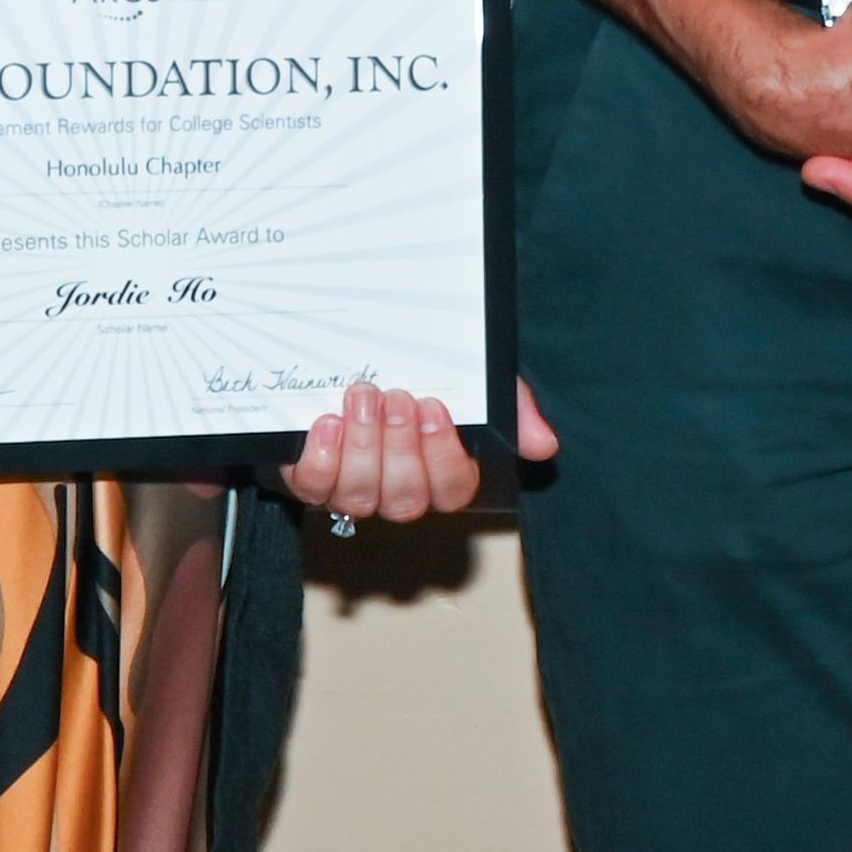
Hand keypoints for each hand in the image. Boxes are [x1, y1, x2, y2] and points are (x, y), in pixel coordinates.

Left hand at [281, 379, 563, 523]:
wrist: (347, 352)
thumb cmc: (416, 373)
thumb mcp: (471, 378)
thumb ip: (511, 407)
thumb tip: (544, 444)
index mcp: (439, 471)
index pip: (453, 491)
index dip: (442, 458)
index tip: (434, 408)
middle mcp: (396, 490)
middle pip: (406, 500)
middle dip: (399, 448)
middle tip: (396, 397)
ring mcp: (349, 488)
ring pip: (360, 497)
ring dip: (363, 446)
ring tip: (362, 397)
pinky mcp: (306, 478)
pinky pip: (313, 488)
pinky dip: (322, 457)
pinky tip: (326, 422)